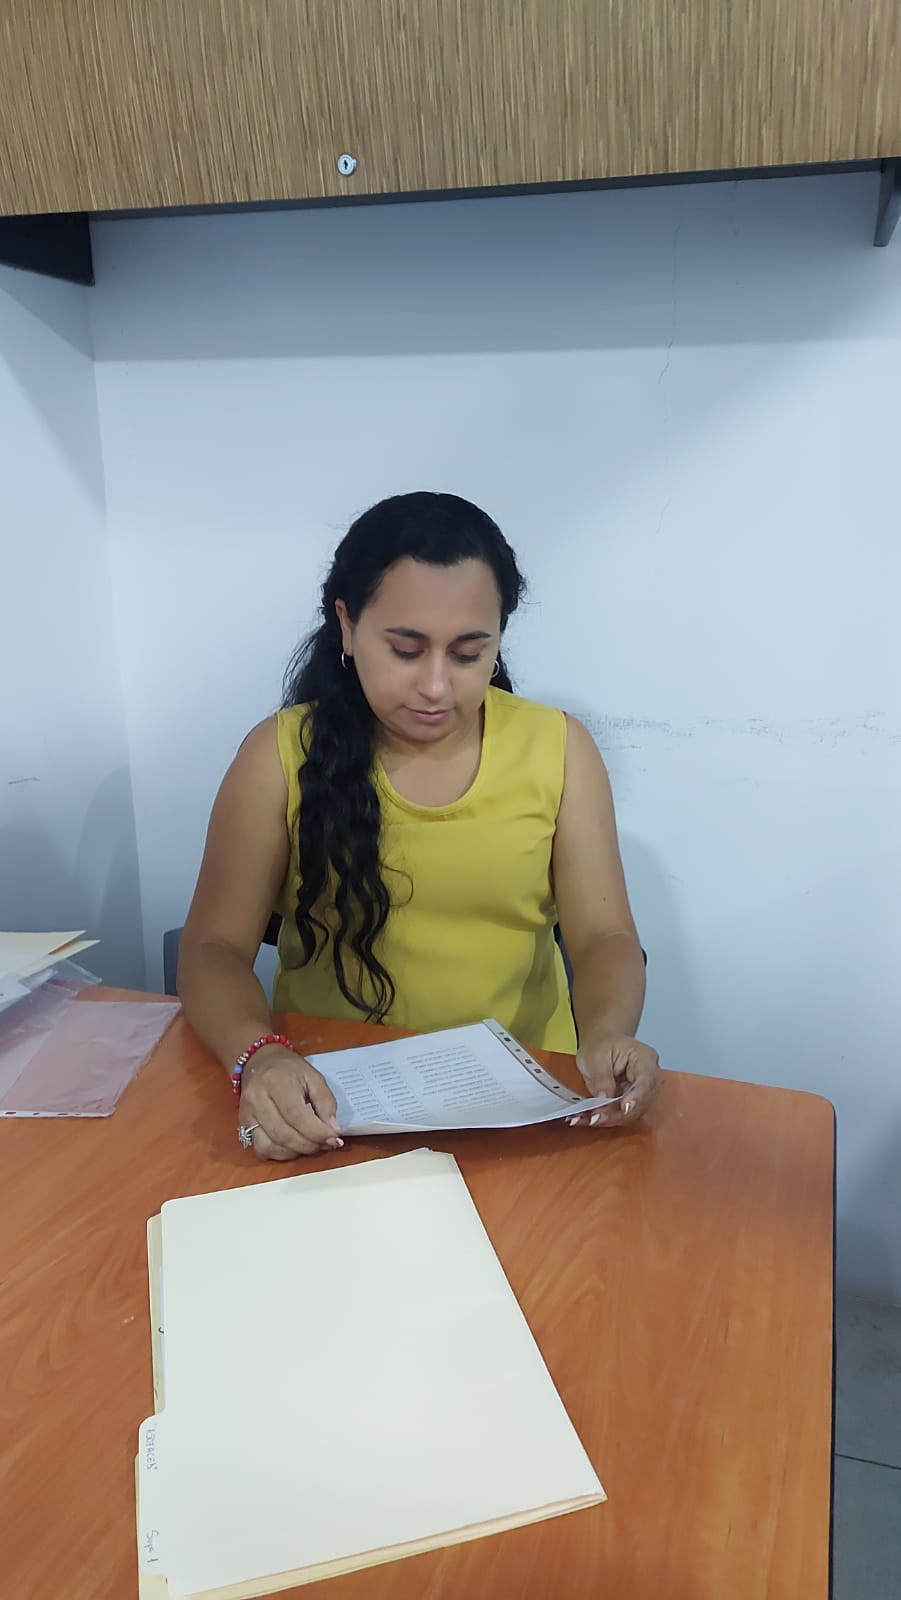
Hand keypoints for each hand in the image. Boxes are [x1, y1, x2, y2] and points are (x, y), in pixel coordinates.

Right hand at [238, 1045, 341, 1160]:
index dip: (316, 1132)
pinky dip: (281, 1154)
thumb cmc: (289, 1069)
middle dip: (310, 1145)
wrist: (260, 1062)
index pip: (296, 1115)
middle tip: (327, 1143)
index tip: (334, 1138)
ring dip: (296, 1152)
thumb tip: (333, 1130)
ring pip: (271, 1146)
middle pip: (284, 1134)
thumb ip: (326, 1102)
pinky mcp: (243, 1125)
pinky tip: (294, 1146)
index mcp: (275, 1081)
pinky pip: (261, 1150)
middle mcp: (256, 1099)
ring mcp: (246, 1114)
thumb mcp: (313, 1076)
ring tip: (312, 1145)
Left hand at [569, 1035, 660, 1127]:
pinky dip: (606, 1118)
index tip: (624, 1108)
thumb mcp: (596, 1056)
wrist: (600, 1045)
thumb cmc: (601, 1044)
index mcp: (645, 1059)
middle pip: (641, 1102)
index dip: (636, 1097)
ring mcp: (642, 1092)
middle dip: (617, 1113)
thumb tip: (605, 1098)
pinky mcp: (632, 1103)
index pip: (646, 1081)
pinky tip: (589, 1119)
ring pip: (632, 1113)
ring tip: (588, 1119)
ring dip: (610, 1119)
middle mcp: (649, 1078)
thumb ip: (602, 1078)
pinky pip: (622, 1115)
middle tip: (595, 1117)